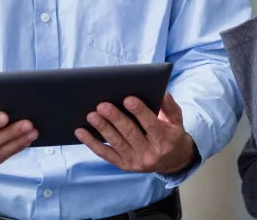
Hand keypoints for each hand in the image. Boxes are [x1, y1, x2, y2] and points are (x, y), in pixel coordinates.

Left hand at [74, 93, 195, 175]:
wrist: (173, 162)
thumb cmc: (171, 134)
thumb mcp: (176, 120)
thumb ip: (169, 106)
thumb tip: (160, 91)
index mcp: (165, 139)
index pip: (151, 124)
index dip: (140, 112)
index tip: (128, 99)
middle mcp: (150, 153)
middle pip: (130, 134)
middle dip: (116, 119)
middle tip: (102, 105)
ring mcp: (136, 161)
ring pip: (116, 144)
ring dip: (102, 129)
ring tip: (91, 115)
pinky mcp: (124, 165)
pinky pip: (105, 154)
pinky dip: (92, 143)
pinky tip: (80, 132)